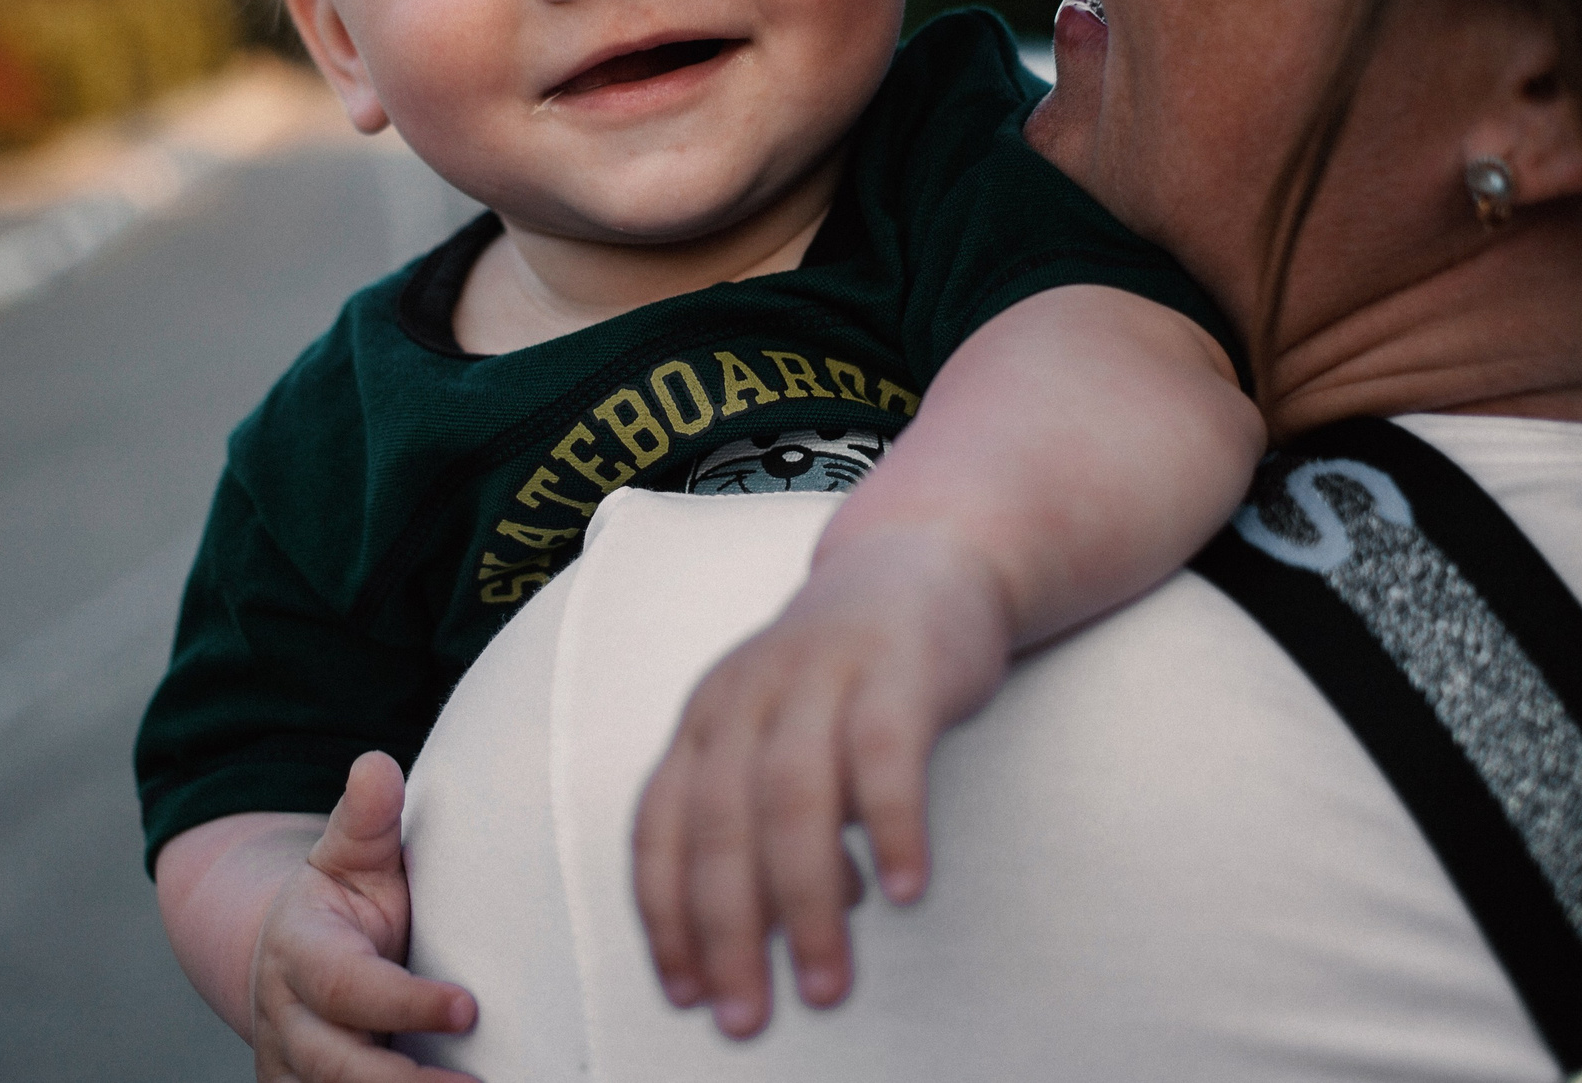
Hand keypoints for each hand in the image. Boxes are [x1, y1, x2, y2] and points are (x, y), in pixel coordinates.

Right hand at [251, 752, 478, 1082]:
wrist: (290, 959)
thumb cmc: (343, 903)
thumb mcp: (350, 855)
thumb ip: (367, 818)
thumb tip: (376, 765)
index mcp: (299, 952)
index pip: (347, 986)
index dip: (404, 1004)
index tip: (467, 1008)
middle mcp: (288, 1021)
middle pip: (338, 1066)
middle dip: (404, 1082)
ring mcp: (292, 1069)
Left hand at [630, 528, 1011, 1039]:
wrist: (922, 561)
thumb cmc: (844, 676)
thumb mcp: (778, 736)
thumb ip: (768, 823)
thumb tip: (783, 927)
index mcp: (704, 719)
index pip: (659, 828)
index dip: (665, 917)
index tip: (684, 996)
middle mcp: (747, 695)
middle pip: (721, 826)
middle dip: (727, 934)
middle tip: (747, 1021)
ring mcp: (821, 676)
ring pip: (795, 801)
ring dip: (805, 904)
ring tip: (826, 985)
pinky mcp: (898, 668)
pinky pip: (888, 754)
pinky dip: (891, 828)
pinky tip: (905, 893)